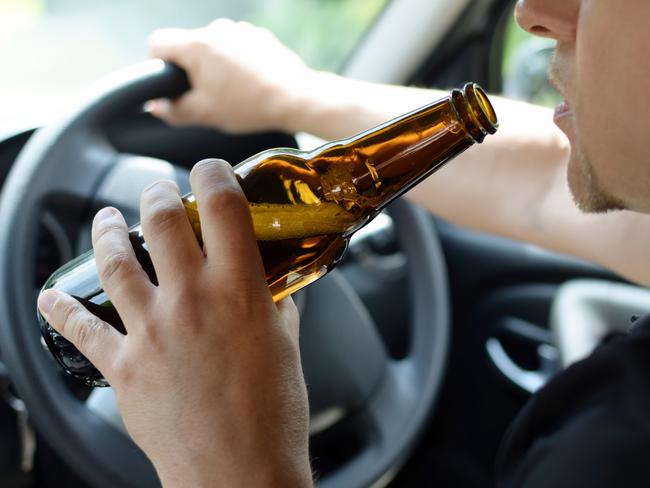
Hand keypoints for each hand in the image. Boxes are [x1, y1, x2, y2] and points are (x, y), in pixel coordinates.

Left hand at [37, 159, 311, 486]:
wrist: (240, 476)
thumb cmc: (273, 415)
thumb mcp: (287, 347)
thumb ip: (278, 305)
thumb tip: (275, 282)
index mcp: (240, 291)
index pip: (222, 205)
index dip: (214, 174)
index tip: (210, 170)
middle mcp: (192, 300)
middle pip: (159, 220)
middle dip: (156, 194)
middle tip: (158, 192)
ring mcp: (152, 331)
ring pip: (113, 261)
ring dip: (104, 232)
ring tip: (103, 221)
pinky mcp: (122, 367)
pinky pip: (80, 330)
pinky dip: (61, 310)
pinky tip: (50, 297)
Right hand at [147, 19, 313, 133]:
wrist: (295, 98)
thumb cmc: (249, 106)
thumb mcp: (205, 114)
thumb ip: (173, 111)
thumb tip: (156, 106)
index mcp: (197, 45)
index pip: (157, 43)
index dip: (158, 65)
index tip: (174, 84)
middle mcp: (216, 29)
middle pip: (187, 46)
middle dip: (192, 70)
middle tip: (209, 96)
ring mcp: (239, 30)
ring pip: (213, 47)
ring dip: (215, 66)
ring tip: (234, 92)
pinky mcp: (258, 35)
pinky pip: (235, 47)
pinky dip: (236, 62)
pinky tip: (250, 83)